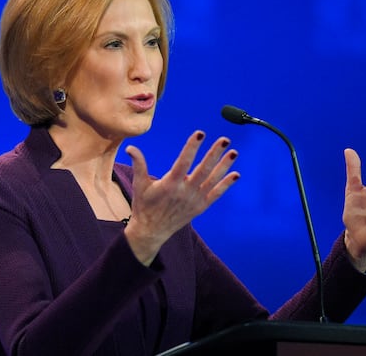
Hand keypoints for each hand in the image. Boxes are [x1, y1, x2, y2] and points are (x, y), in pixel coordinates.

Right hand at [124, 130, 239, 264]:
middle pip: (203, 170)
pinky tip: (235, 174)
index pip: (183, 162)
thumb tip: (130, 147)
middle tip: (225, 140)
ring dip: (224, 166)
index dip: (192, 147)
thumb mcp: (140, 185)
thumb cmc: (144, 206)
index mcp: (170, 184)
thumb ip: (139, 165)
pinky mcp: (200, 207)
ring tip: (234, 153)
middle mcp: (185, 192)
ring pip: (212, 180)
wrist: (151, 232)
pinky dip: (226, 185)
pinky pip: (216, 194)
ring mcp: (194, 200)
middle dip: (214, 154)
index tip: (200, 133)